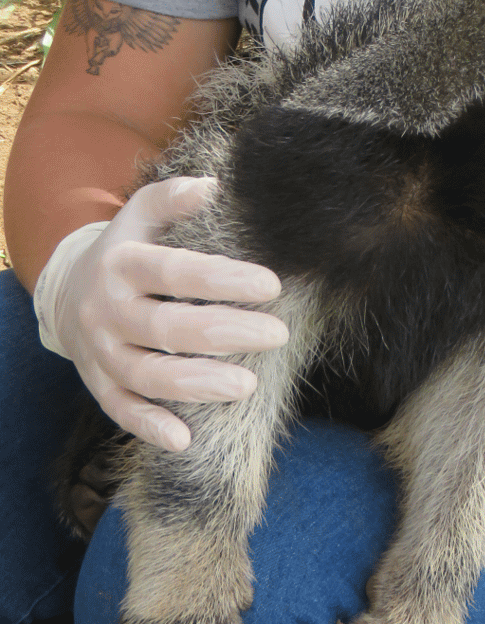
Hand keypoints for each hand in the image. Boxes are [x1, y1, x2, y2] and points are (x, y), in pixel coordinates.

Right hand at [33, 176, 287, 450]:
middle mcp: (108, 310)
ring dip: (196, 384)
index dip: (222, 279)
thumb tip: (214, 185)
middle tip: (277, 335)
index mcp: (123, 264)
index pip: (175, 272)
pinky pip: (120, 409)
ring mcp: (100, 351)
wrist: (67, 292)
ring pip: (146, 374)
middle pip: (166, 328)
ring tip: (247, 385)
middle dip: (225, 332)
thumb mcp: (140, 214)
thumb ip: (173, 198)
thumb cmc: (126, 248)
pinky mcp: (98, 384)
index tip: (273, 285)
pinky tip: (185, 438)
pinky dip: (148, 426)